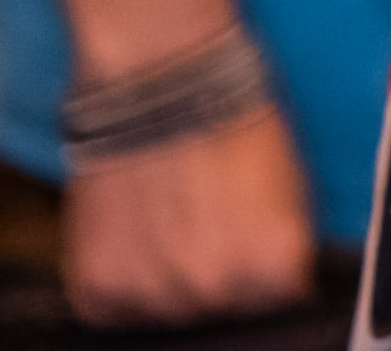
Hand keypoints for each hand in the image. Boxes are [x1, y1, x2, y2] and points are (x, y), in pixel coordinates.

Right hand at [56, 102, 309, 325]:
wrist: (161, 79)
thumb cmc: (234, 117)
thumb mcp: (293, 183)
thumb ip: (285, 247)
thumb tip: (283, 285)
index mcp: (276, 266)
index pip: (282, 301)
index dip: (269, 270)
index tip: (257, 243)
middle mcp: (216, 290)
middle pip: (224, 310)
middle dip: (221, 276)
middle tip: (206, 223)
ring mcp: (153, 294)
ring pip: (168, 312)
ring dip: (168, 282)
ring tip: (167, 223)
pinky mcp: (97, 288)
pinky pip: (114, 310)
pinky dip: (121, 282)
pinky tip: (133, 235)